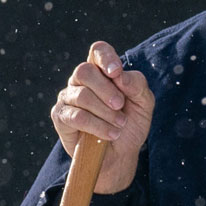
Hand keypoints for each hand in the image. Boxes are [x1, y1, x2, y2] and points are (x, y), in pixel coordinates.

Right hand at [48, 41, 154, 195]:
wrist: (121, 155)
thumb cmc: (130, 125)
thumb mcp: (144, 104)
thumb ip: (137, 84)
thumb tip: (119, 75)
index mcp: (102, 72)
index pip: (98, 51)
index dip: (105, 58)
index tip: (116, 73)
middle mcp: (81, 81)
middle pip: (84, 71)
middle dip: (106, 89)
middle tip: (120, 105)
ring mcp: (68, 98)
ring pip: (81, 95)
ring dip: (104, 112)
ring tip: (119, 124)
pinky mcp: (61, 117)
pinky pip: (76, 116)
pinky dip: (97, 126)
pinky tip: (110, 134)